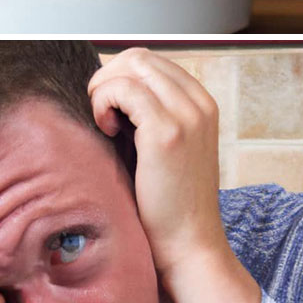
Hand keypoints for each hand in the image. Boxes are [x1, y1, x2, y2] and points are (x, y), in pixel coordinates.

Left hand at [88, 48, 224, 292]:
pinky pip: (122, 89)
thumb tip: (107, 91)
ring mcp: (187, 115)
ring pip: (130, 65)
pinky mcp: (167, 132)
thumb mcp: (163, 150)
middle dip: (107, 79)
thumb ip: (146, 116)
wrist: (188, 245)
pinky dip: (104, 104)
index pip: (151, 61)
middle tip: (100, 116)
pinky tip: (107, 132)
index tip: (108, 110)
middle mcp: (199, 103)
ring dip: (103, 90)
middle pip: (138, 56)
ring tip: (105, 126)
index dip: (119, 78)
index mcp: (202, 104)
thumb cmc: (168, 206)